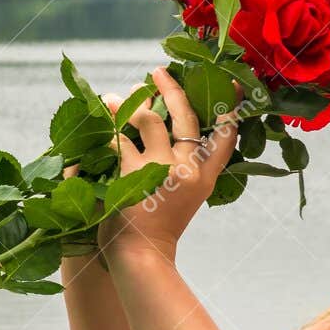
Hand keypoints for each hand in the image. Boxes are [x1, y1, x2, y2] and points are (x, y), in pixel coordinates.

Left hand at [97, 66, 240, 263]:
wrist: (141, 257)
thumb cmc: (158, 230)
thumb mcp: (183, 200)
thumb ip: (184, 171)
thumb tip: (167, 130)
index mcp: (204, 179)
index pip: (225, 137)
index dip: (230, 109)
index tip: (229, 84)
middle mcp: (187, 171)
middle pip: (185, 117)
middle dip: (171, 89)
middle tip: (157, 73)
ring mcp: (161, 170)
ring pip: (148, 120)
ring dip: (130, 104)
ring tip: (114, 98)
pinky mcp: (133, 174)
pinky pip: (119, 139)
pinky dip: (107, 129)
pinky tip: (99, 122)